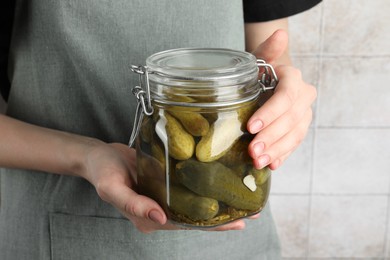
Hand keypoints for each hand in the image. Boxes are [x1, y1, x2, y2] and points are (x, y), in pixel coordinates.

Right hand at [82, 142, 249, 232]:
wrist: (98, 156)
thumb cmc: (102, 171)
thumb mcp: (112, 187)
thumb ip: (134, 204)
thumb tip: (160, 217)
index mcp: (149, 218)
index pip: (186, 224)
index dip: (212, 225)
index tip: (237, 222)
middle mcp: (160, 210)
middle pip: (195, 217)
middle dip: (223, 216)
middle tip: (251, 210)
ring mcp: (163, 197)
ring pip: (195, 203)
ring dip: (218, 201)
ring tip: (244, 198)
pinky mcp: (165, 183)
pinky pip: (188, 188)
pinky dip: (206, 187)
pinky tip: (221, 180)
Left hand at [247, 30, 316, 169]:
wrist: (265, 83)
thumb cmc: (258, 72)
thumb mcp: (258, 59)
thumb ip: (267, 50)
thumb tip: (280, 34)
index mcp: (294, 80)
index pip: (286, 97)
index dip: (270, 113)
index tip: (251, 126)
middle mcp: (303, 98)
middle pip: (290, 119)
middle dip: (271, 137)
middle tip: (253, 151)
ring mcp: (302, 116)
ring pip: (294, 135)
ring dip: (277, 150)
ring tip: (259, 162)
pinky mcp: (298, 130)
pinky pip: (294, 145)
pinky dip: (282, 155)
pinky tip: (271, 165)